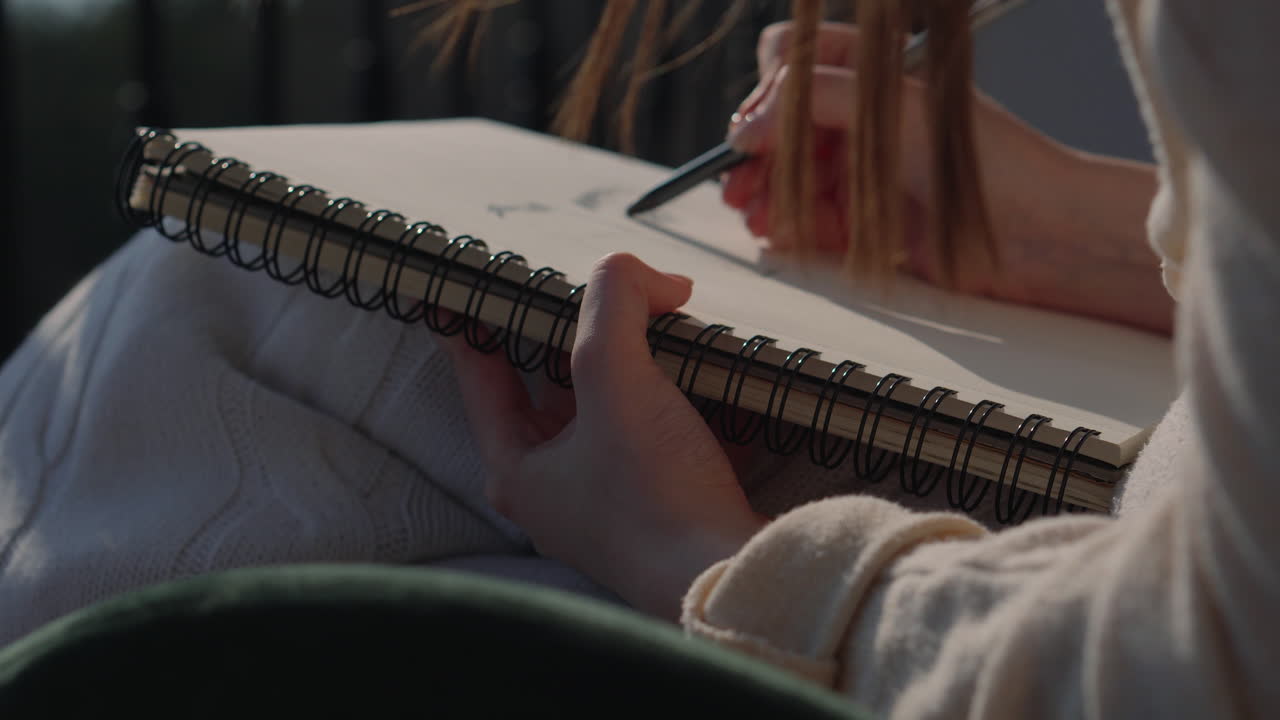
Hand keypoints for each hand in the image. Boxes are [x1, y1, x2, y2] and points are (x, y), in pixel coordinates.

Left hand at [441, 253, 766, 620]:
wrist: (730, 578)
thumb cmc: (654, 495)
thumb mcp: (616, 378)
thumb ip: (614, 304)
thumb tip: (650, 277)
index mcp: (520, 466)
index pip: (480, 373)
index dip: (477, 318)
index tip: (476, 278)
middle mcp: (559, 489)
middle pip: (556, 386)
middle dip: (583, 335)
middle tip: (603, 291)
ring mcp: (615, 502)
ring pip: (619, 409)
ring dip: (644, 365)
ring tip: (668, 320)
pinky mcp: (669, 508)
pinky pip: (671, 438)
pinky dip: (692, 404)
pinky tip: (719, 377)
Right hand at [721, 21, 1069, 301]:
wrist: (1044, 235)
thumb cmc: (990, 164)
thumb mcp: (896, 111)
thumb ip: (816, 101)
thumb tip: (744, 126)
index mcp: (873, 74)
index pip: (794, 64)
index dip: (766, 97)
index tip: (754, 135)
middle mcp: (866, 118)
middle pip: (783, 128)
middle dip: (759, 159)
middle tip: (741, 190)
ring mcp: (866, 169)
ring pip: (792, 178)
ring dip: (771, 198)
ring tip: (761, 220)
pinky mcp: (870, 220)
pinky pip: (814, 221)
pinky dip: (796, 230)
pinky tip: (787, 239)